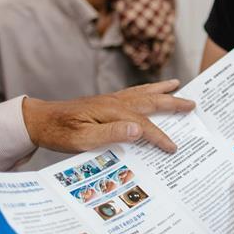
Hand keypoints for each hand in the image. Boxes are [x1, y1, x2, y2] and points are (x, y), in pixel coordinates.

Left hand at [21, 79, 194, 154]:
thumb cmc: (60, 133)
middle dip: (172, 103)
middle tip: (193, 104)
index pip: (144, 125)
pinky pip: (132, 93)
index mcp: (112, 111)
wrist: (40, 121)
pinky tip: (148, 91)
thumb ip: (112, 134)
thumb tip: (138, 129)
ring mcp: (110, 99)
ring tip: (176, 84)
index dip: (160, 137)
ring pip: (142, 93)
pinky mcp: (104, 101)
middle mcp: (114, 102)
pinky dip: (145, 90)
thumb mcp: (83, 140)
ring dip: (161, 90)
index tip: (173, 149)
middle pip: (150, 101)